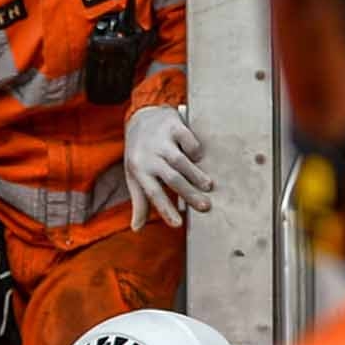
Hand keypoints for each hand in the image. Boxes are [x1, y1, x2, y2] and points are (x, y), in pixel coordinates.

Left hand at [124, 104, 211, 229]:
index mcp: (139, 169)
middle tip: (205, 207)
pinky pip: (188, 140)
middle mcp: (149, 155)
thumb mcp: (135, 176)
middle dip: (189, 193)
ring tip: (209, 186)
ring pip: (180, 161)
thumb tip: (136, 228)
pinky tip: (201, 159)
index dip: (165, 210)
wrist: (141, 117)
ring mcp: (161, 140)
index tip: (178, 224)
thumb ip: (139, 201)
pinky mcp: (174, 125)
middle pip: (171, 178)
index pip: (153, 194)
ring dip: (196, 174)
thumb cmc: (140, 153)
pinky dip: (195, 150)